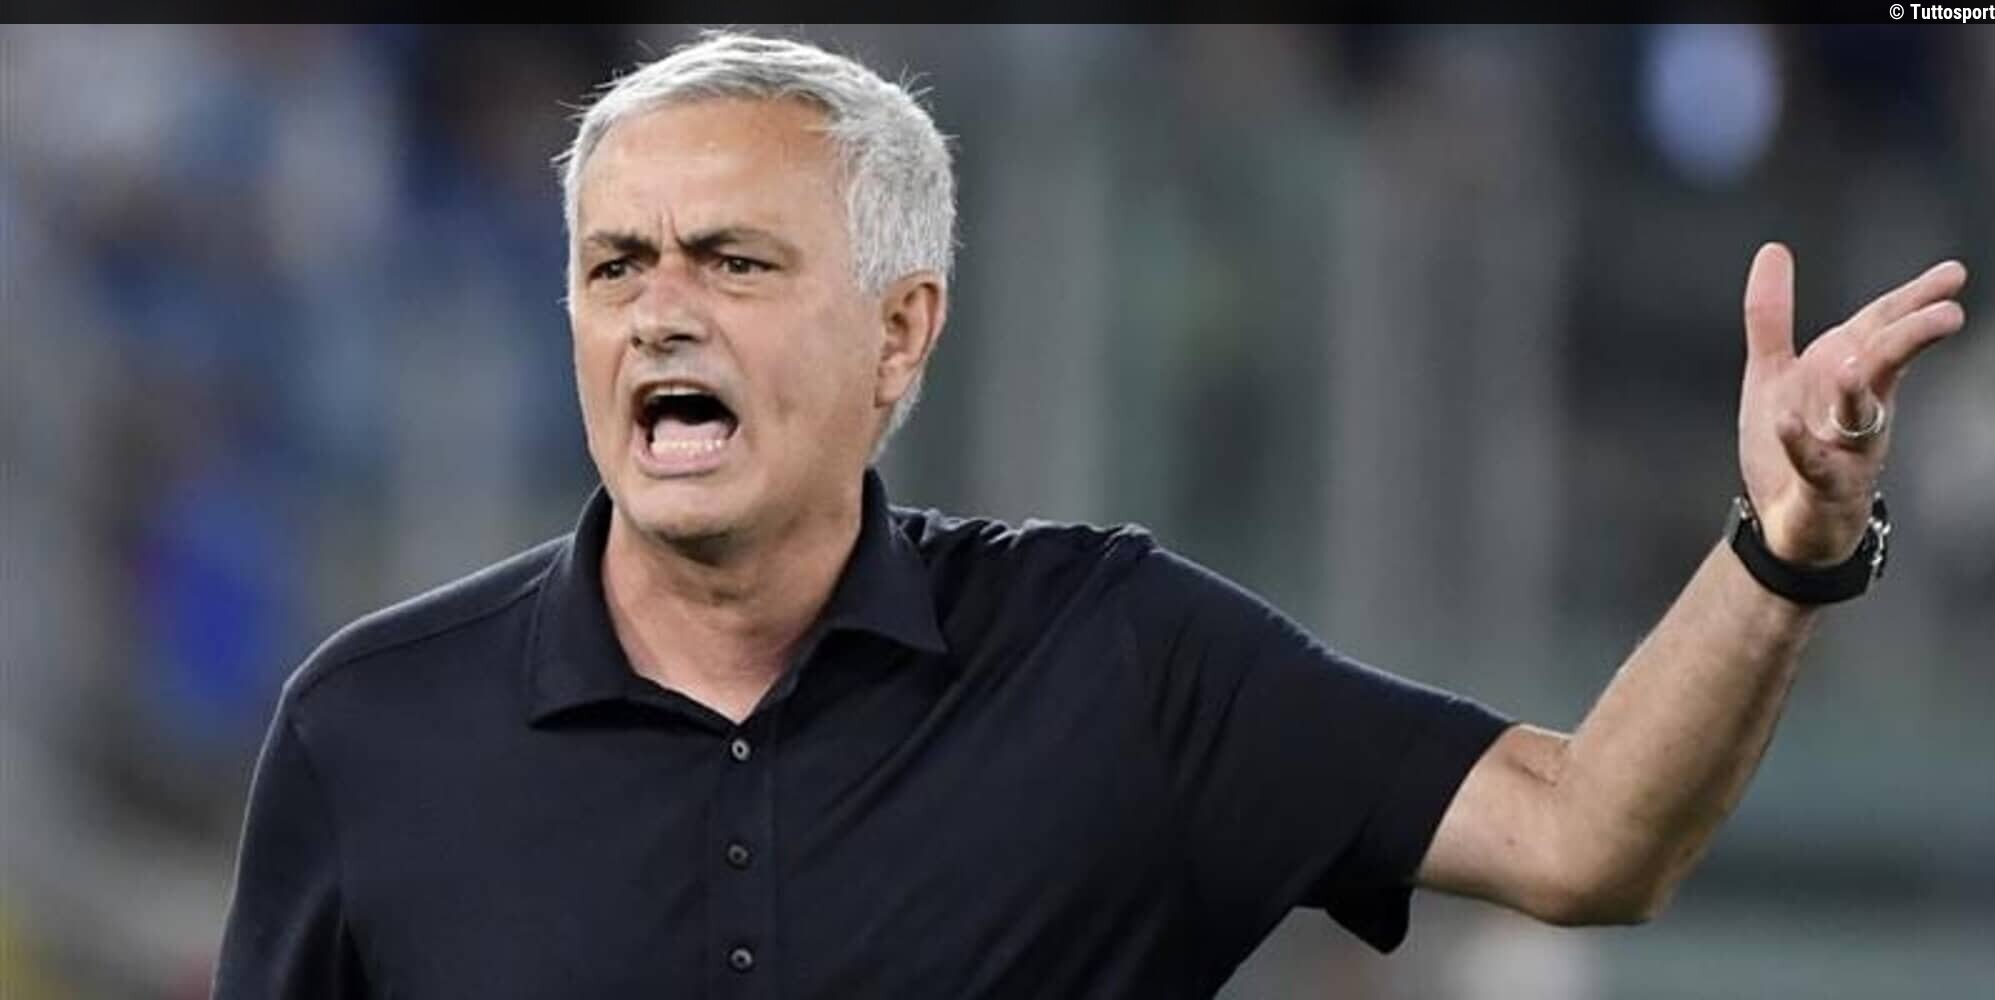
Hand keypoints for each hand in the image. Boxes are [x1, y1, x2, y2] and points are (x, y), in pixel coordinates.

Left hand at [1737, 243, 1967, 565]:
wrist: (1786, 519)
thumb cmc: (1792, 439)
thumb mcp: (1774, 371)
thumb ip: (1771, 315)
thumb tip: (1773, 251)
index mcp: (1846, 372)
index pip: (1884, 329)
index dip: (1914, 301)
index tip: (1954, 274)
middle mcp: (1857, 408)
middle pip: (1885, 367)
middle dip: (1912, 340)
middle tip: (1949, 315)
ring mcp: (1844, 449)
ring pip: (1861, 418)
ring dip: (1860, 391)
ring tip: (1853, 363)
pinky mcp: (1821, 486)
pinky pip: (1813, 464)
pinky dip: (1801, 445)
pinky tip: (1788, 426)